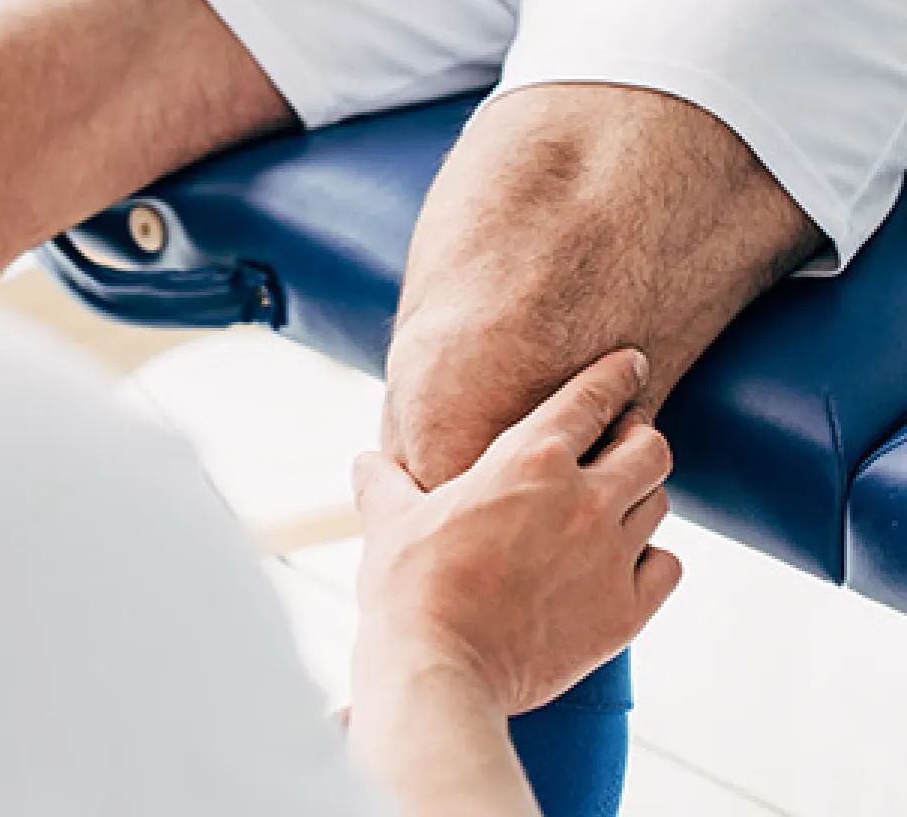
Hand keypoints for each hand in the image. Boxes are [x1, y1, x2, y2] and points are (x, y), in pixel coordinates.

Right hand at [352, 350, 681, 718]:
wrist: (440, 668)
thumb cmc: (410, 586)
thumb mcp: (388, 518)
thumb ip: (384, 481)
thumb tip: (367, 463)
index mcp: (529, 460)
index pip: (593, 397)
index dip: (618, 374)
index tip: (632, 365)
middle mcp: (584, 499)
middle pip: (650, 447)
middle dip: (639, 437)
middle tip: (621, 443)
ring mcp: (611, 556)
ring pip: (660, 504)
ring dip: (641, 497)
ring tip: (618, 503)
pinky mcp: (625, 611)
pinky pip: (667, 567)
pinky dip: (652, 559)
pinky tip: (627, 563)